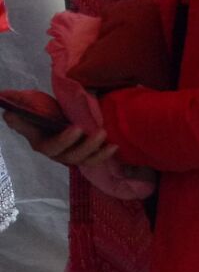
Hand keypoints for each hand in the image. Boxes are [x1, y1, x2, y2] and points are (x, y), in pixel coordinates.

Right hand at [2, 113, 116, 167]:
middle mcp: (57, 154)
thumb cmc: (43, 111)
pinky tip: (115, 146)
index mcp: (42, 144)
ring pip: (85, 160)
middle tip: (100, 132)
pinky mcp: (84, 155)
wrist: (56, 114)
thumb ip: (22, 115)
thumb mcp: (31, 110)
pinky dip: (105, 155)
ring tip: (110, 142)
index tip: (77, 128)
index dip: (64, 140)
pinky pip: (94, 159)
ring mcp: (72, 155)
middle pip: (71, 157)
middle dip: (87, 146)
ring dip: (98, 153)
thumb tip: (9, 114)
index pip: (51, 147)